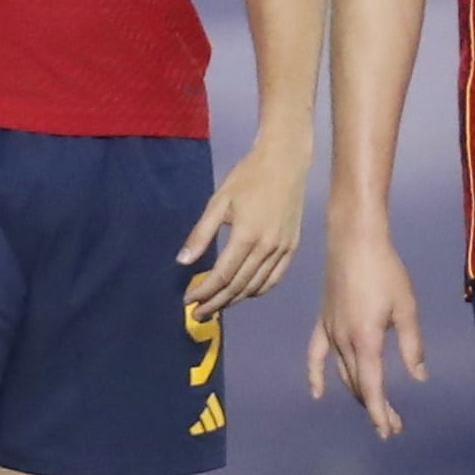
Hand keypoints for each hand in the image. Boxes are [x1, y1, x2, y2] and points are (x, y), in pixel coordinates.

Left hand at [178, 132, 309, 318]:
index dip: (204, 291)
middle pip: (238, 286)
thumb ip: (201, 234)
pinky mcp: (292, 248)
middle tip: (199, 312)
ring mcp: (282, 250)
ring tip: (217, 305)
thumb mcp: (219, 201)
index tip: (188, 300)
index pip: (222, 276)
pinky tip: (244, 292)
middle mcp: (266, 248)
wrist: (285, 162)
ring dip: (235, 299)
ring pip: (256, 286)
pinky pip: (274, 279)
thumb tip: (182, 262)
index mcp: (246, 236)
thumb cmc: (248, 177)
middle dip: (216, 302)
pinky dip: (257, 290)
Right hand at [306, 230, 428, 438]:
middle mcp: (344, 342)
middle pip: (357, 384)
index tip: (389, 431)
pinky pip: (316, 355)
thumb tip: (418, 377)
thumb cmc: (386, 271)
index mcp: (366, 340)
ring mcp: (330, 332)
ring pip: (341, 373)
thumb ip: (411, 346)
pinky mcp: (323, 321)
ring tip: (372, 408)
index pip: (372, 388)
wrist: (354, 240)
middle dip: (373, 407)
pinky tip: (317, 392)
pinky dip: (315, 375)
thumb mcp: (406, 308)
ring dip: (356, 393)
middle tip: (392, 423)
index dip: (380, 413)